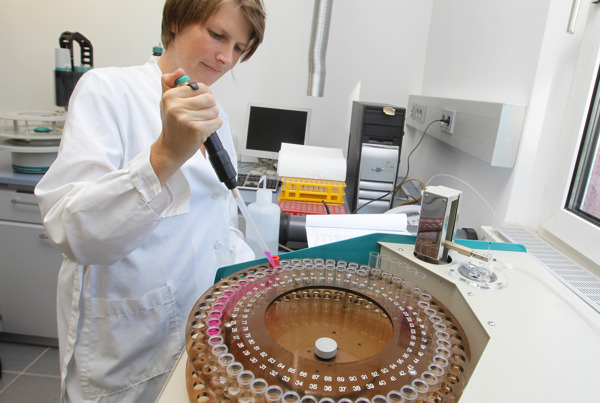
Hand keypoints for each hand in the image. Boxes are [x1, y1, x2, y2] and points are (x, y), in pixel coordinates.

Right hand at [151, 68, 222, 184]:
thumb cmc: (172, 124)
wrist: (170, 148)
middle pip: (210, 98)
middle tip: (200, 115)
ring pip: (214, 110)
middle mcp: (176, 105)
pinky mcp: (196, 129)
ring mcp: (186, 118)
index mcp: (170, 95)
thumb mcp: (167, 101)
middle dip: (209, 107)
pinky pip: (217, 121)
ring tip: (200, 122)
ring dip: (211, 117)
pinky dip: (214, 126)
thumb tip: (180, 71)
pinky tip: (204, 129)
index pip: (200, 87)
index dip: (203, 95)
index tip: (196, 104)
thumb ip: (171, 83)